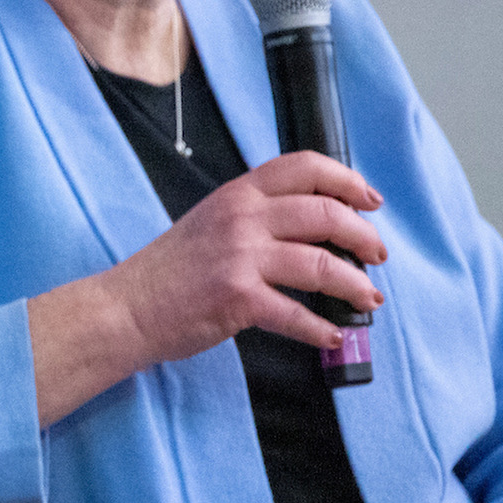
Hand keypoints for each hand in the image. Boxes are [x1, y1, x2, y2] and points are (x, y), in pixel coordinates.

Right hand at [30, 152, 385, 424]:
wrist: (127, 308)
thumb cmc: (169, 271)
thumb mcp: (211, 222)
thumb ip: (257, 216)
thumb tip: (317, 228)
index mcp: (237, 194)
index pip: (305, 167)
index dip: (347, 181)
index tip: (370, 201)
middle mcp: (241, 218)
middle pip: (326, 214)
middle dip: (364, 237)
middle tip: (376, 256)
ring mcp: (240, 257)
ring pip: (322, 265)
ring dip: (356, 286)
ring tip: (367, 298)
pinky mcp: (238, 298)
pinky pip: (297, 314)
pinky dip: (323, 329)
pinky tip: (332, 335)